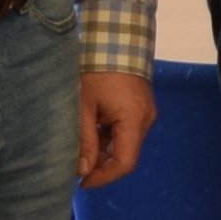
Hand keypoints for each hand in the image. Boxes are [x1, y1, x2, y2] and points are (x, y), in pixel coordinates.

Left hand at [76, 70, 156, 187]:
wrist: (115, 37)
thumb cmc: (97, 69)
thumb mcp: (84, 106)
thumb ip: (84, 140)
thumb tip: (82, 170)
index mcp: (134, 120)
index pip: (124, 163)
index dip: (103, 178)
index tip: (82, 183)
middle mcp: (145, 120)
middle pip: (125, 155)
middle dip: (100, 165)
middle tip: (75, 165)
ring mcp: (144, 113)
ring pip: (125, 144)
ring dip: (103, 150)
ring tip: (79, 146)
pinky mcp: (139, 107)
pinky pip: (126, 131)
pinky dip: (108, 137)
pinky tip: (90, 131)